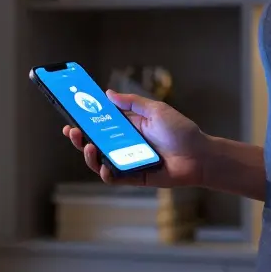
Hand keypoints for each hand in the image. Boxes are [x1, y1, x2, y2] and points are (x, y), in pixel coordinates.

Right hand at [62, 90, 208, 187]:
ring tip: (89, 147)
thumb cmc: (181, 131)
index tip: (71, 115)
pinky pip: (115, 177)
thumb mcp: (155, 110)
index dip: (85, 121)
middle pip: (95, 143)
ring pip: (100, 161)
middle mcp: (125, 145)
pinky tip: (103, 166)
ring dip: (89, 155)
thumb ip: (131, 103)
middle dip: (80, 138)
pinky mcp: (134, 177)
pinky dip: (106, 173)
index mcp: (128, 128)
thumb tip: (108, 93)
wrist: (199, 155)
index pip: (101, 124)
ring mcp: (128, 161)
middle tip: (73, 132)